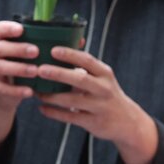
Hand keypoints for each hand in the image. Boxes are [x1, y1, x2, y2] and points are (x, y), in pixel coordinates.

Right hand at [0, 21, 39, 159]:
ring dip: (18, 68)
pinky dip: (17, 90)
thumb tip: (80, 40)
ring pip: (0, 67)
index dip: (8, 28)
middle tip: (35, 51)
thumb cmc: (26, 69)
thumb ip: (52, 47)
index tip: (21, 29)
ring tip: (34, 71)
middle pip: (0, 47)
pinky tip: (30, 91)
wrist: (8, 94)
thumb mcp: (35, 57)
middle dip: (18, 48)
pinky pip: (3, 89)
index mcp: (4, 42)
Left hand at [35, 47, 158, 163]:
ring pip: (72, 101)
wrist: (127, 122)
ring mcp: (99, 107)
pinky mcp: (93, 122)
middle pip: (80, 79)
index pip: (87, 60)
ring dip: (52, 96)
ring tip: (36, 92)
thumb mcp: (103, 77)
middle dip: (59, 74)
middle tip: (40, 70)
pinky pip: (70, 117)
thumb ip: (86, 65)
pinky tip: (42, 108)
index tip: (53, 50)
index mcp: (104, 73)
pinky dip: (54, 113)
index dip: (70, 55)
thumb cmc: (107, 94)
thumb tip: (71, 41)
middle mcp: (103, 89)